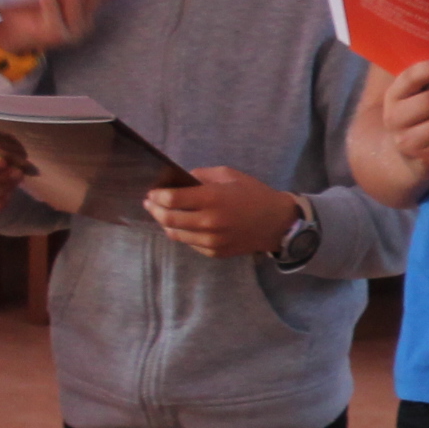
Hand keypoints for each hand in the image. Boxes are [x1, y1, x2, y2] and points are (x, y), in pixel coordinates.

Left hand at [145, 166, 298, 258]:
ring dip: (165, 223)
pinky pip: (189, 243)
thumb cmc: (254, 194)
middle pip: (168, 218)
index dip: (156, 195)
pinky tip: (183, 225)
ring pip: (175, 233)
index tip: (152, 192)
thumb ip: (201, 176)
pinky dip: (182, 233)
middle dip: (155, 209)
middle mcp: (209, 222)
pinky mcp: (215, 252)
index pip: (172, 199)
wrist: (278, 223)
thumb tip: (178, 181)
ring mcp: (212, 240)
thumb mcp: (229, 175)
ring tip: (163, 214)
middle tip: (150, 203)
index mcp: (213, 199)